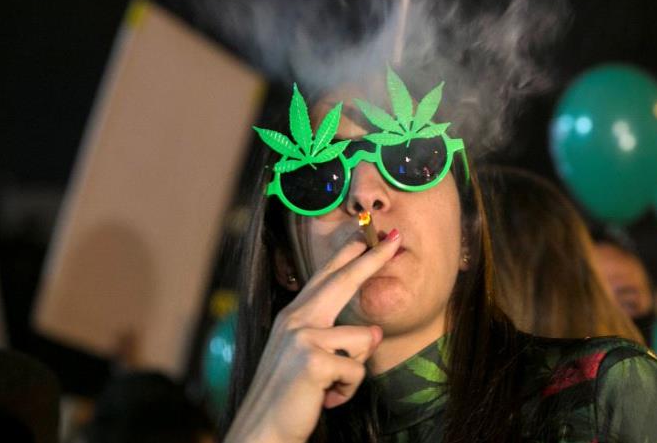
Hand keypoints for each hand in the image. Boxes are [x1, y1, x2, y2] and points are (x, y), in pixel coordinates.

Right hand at [223, 229, 401, 442]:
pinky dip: (347, 392)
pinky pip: (356, 372)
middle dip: (372, 258)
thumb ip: (339, 342)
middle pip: (343, 281)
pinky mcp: (312, 360)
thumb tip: (373, 332)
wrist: (261, 429)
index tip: (364, 234)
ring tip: (329, 388)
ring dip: (353, 372)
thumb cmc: (288, 396)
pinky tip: (325, 399)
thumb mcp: (310, 360)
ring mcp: (302, 337)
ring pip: (362, 340)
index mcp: (294, 317)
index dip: (346, 254)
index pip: (325, 277)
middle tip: (394, 239)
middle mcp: (296, 320)